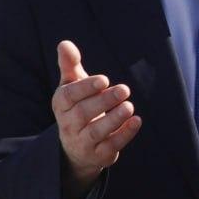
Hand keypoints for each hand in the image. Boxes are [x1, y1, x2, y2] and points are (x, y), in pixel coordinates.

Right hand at [51, 41, 140, 196]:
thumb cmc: (77, 106)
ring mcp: (83, 142)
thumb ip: (70, 66)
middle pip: (83, 113)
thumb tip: (64, 43)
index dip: (85, 88)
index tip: (104, 79)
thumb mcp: (72, 86)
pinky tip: (137, 121)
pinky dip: (124, 134)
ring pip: (96, 132)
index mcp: (61, 105)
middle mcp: (68, 125)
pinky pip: (111, 146)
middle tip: (124, 89)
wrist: (78, 146)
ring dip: (114, 119)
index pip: (68, 96)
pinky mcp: (99, 155)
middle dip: (104, 101)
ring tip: (129, 106)